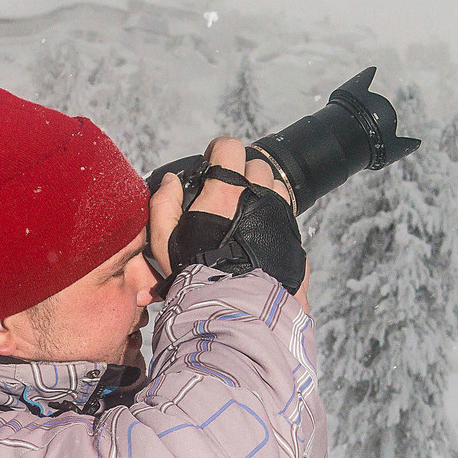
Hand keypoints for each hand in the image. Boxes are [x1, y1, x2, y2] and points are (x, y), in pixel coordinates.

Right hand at [147, 135, 291, 279]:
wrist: (236, 310)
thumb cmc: (198, 276)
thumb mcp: (165, 242)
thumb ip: (163, 204)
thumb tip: (170, 182)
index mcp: (227, 192)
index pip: (230, 146)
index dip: (219, 153)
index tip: (213, 167)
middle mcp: (258, 197)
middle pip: (256, 165)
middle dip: (241, 175)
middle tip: (228, 197)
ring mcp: (280, 216)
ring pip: (276, 186)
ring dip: (262, 193)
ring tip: (245, 217)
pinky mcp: (293, 236)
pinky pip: (287, 213)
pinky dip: (274, 217)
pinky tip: (258, 237)